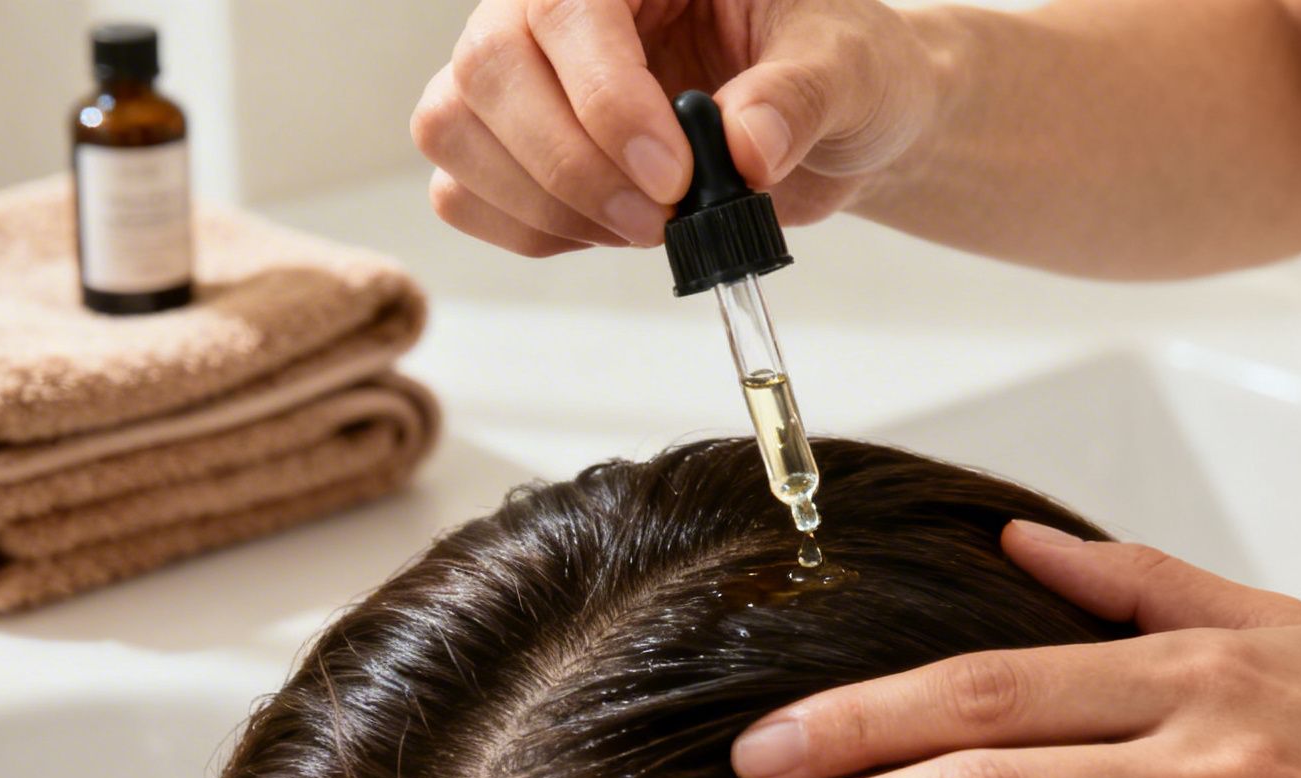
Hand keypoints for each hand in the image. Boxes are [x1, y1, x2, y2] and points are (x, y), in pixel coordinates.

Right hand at [410, 0, 937, 255]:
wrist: (836, 119)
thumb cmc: (836, 64)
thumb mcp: (846, 65)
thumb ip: (799, 98)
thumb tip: (746, 147)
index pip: (565, 10)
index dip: (602, 99)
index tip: (673, 175)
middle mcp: (554, 5)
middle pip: (487, 69)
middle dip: (570, 164)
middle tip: (663, 218)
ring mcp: (523, 74)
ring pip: (454, 130)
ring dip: (544, 203)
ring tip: (647, 228)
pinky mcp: (513, 145)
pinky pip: (462, 192)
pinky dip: (530, 231)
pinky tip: (609, 233)